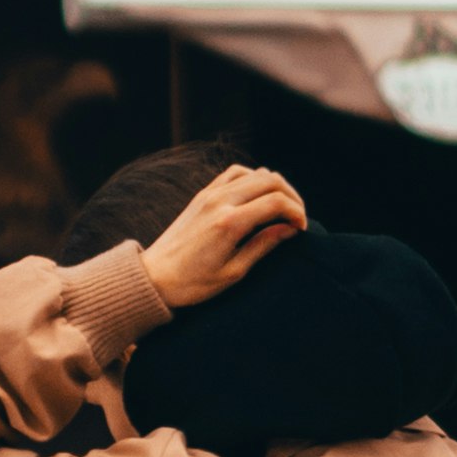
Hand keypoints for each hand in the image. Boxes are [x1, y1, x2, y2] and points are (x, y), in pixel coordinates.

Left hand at [142, 163, 305, 310]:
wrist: (155, 277)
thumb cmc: (193, 284)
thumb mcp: (233, 272)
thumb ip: (263, 245)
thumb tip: (289, 229)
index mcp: (229, 223)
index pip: (275, 203)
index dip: (296, 213)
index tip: (302, 229)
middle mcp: (220, 201)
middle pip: (270, 180)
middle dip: (291, 196)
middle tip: (298, 217)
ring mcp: (209, 194)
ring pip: (255, 173)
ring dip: (275, 186)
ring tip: (282, 208)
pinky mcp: (203, 194)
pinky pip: (235, 174)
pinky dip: (254, 179)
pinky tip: (259, 196)